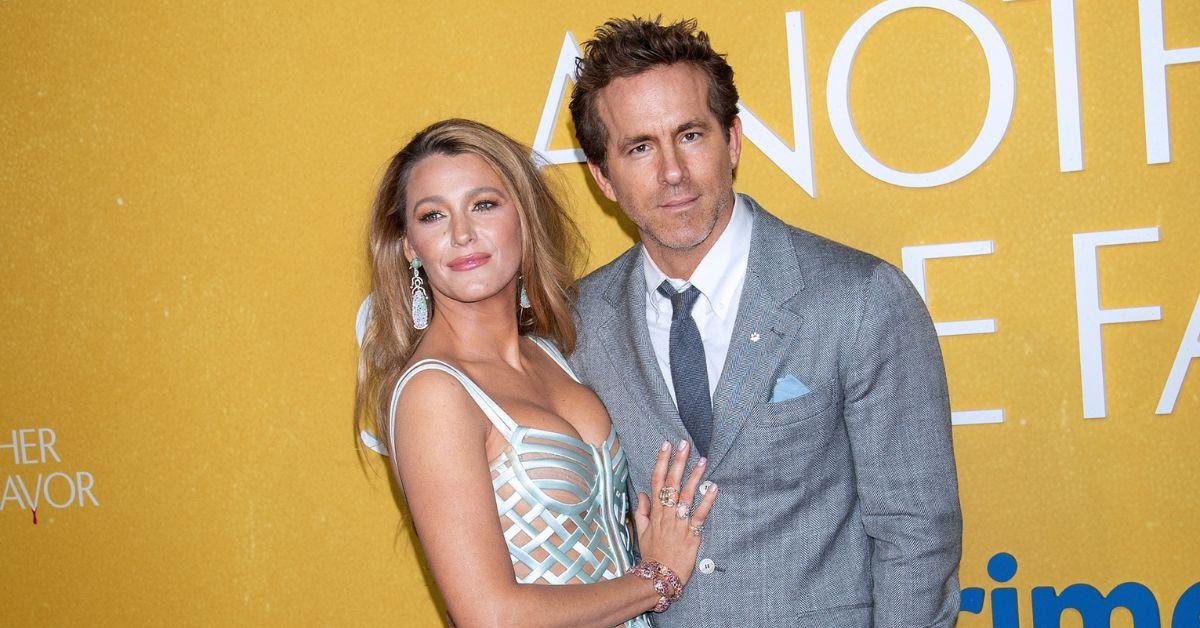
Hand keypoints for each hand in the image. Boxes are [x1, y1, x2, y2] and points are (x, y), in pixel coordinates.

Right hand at [634, 440, 717, 586]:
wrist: (659, 577)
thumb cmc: (652, 555)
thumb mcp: (642, 532)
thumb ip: (642, 511)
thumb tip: (643, 493)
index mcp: (655, 512)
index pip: (657, 481)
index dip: (661, 462)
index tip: (665, 446)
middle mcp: (666, 515)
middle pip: (671, 483)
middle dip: (678, 462)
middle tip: (684, 444)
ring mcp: (679, 524)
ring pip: (686, 496)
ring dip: (694, 477)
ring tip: (702, 460)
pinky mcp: (692, 535)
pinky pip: (700, 515)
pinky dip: (707, 501)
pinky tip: (713, 488)